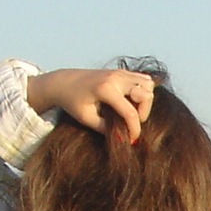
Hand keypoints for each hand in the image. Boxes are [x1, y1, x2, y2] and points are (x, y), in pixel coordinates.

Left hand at [24, 67, 155, 143]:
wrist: (63, 82)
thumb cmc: (71, 101)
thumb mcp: (85, 118)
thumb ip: (105, 129)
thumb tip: (123, 139)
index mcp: (106, 89)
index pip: (130, 113)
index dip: (135, 130)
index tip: (132, 139)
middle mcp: (116, 78)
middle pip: (146, 95)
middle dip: (144, 113)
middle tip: (131, 122)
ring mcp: (120, 72)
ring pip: (148, 84)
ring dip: (145, 100)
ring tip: (133, 110)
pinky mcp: (121, 71)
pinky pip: (143, 79)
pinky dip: (143, 90)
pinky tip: (132, 100)